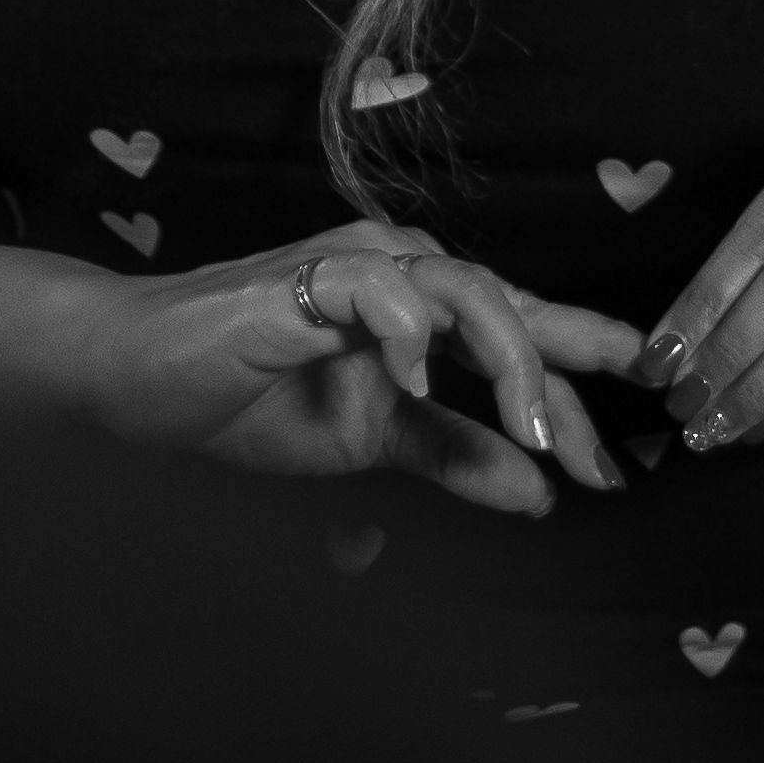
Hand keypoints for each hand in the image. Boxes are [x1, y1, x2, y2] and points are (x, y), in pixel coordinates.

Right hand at [79, 225, 643, 517]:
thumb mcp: (371, 446)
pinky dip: (410, 332)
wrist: (140, 381)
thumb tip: (541, 496)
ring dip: (510, 358)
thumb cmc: (250, 400)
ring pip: (466, 289)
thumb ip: (453, 457)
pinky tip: (421, 381)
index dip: (581, 390)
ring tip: (535, 430)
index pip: (523, 337)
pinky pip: (379, 288)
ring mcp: (358, 267)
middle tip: (597, 461)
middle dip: (567, 382)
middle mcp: (405, 271)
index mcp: (426, 308)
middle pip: (512, 310)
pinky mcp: (306, 275)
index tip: (622, 462)